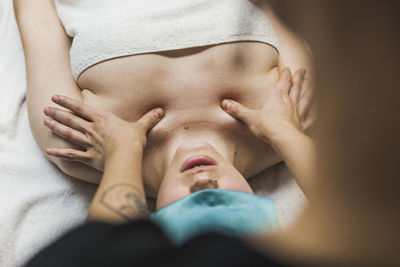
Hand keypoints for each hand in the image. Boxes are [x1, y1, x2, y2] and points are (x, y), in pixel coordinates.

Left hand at [43, 95, 163, 170]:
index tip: (55, 97)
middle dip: (57, 113)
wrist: (126, 155)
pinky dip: (59, 154)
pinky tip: (48, 151)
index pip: (81, 108)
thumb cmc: (132, 140)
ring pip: (68, 134)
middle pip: (71, 120)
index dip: (67, 102)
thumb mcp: (141, 127)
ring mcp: (88, 143)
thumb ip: (149, 119)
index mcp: (102, 119)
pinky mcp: (88, 157)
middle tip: (46, 108)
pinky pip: (70, 155)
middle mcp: (92, 129)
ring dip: (55, 128)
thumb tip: (161, 111)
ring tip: (45, 121)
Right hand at [221, 67, 312, 143]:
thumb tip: (224, 103)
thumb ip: (238, 110)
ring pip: (304, 98)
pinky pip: (308, 114)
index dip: (285, 74)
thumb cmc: (269, 126)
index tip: (287, 68)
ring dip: (308, 90)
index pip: (283, 81)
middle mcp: (289, 102)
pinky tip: (315, 111)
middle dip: (299, 78)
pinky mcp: (301, 123)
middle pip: (296, 86)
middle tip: (303, 70)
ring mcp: (297, 112)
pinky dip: (312, 110)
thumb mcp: (250, 117)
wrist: (285, 139)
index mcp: (278, 96)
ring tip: (312, 84)